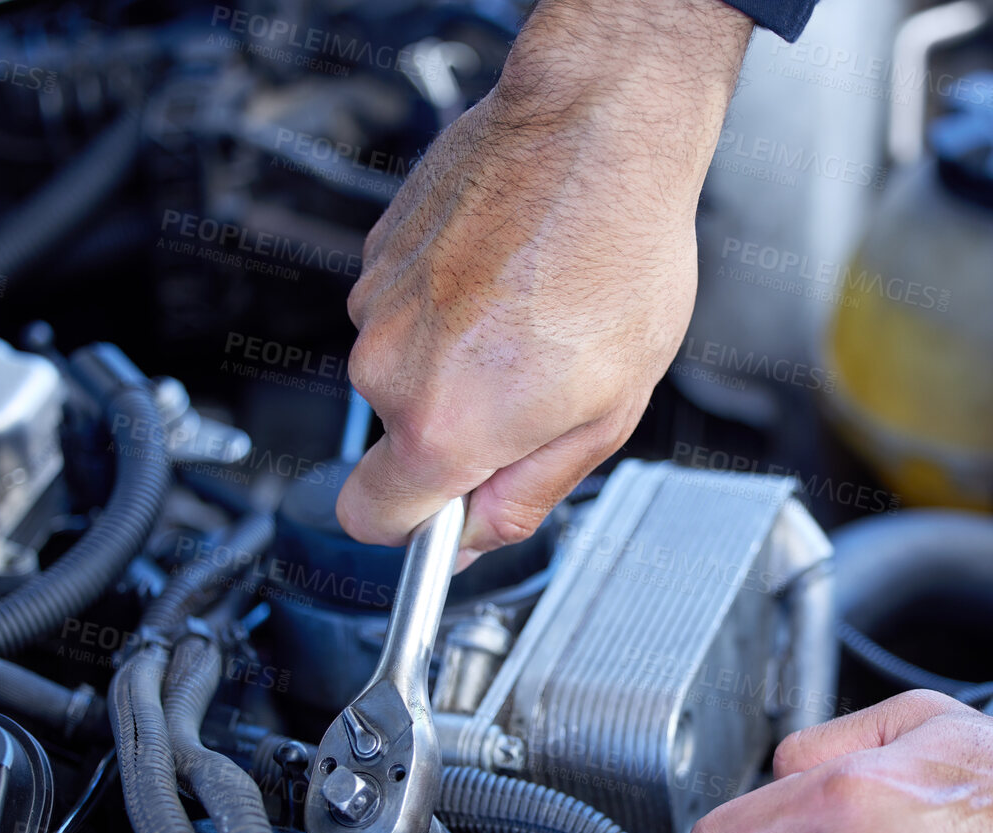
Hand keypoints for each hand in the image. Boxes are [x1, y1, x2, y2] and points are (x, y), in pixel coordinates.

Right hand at [339, 0, 751, 563]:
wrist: (594, 133)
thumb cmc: (619, 261)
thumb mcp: (607, 414)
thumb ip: (529, 493)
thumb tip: (475, 539)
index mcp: (443, 427)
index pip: (373, 520)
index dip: (422, 528)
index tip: (458, 511)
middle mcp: (388, 367)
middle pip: (402, 440)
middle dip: (463, 429)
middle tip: (542, 383)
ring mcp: (376, 302)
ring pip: (406, 369)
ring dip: (461, 358)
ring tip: (535, 311)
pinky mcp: (378, 249)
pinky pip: (406, 310)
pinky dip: (450, 303)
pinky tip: (510, 271)